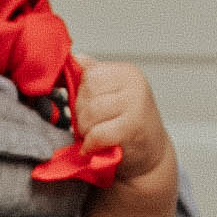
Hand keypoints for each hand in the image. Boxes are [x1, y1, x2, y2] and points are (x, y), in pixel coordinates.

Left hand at [67, 56, 183, 216]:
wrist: (150, 157)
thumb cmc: (125, 126)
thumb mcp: (112, 96)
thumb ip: (91, 77)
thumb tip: (66, 58)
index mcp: (126, 72)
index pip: (87, 75)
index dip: (80, 95)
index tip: (88, 110)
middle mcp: (134, 84)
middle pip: (87, 92)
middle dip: (81, 113)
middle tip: (90, 127)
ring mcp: (136, 105)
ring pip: (90, 112)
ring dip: (85, 129)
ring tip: (93, 136)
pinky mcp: (133, 128)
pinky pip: (98, 133)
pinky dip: (90, 144)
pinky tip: (93, 147)